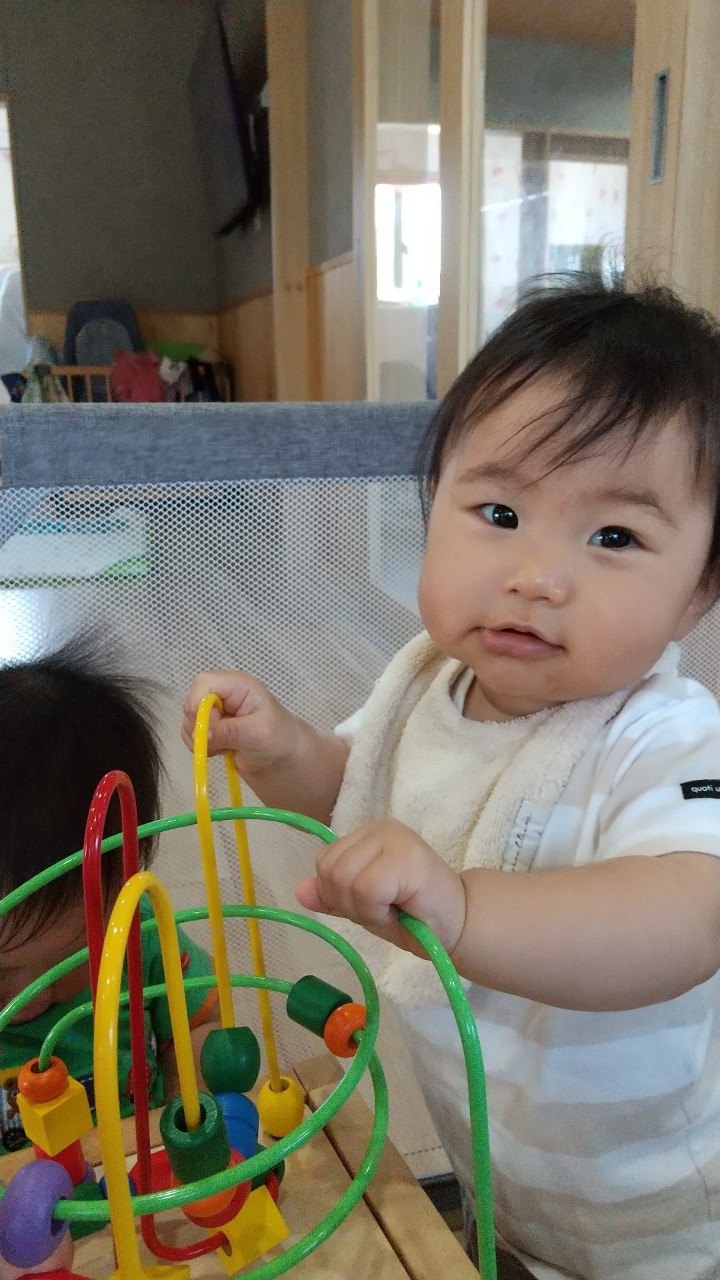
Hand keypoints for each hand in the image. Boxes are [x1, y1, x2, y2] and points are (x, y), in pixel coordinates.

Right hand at [182, 670, 296, 776]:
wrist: (283, 758)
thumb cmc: (279, 739)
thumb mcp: (259, 733)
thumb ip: (230, 731)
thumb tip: (202, 733)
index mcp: (236, 685)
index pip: (203, 683)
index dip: (198, 704)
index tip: (208, 728)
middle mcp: (222, 694)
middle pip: (192, 702)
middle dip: (199, 726)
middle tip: (219, 742)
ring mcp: (215, 712)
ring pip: (189, 721)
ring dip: (199, 739)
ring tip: (224, 747)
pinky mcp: (211, 728)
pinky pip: (191, 735)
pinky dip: (200, 747)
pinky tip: (220, 751)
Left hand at [295, 819, 466, 954]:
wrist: (458, 926)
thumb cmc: (414, 916)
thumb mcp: (363, 907)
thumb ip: (333, 896)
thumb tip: (299, 890)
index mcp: (365, 836)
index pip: (324, 864)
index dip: (339, 895)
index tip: (372, 905)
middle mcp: (378, 828)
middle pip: (330, 871)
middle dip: (350, 904)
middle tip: (384, 908)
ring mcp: (394, 838)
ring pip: (345, 880)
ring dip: (365, 909)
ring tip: (393, 907)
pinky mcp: (407, 855)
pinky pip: (367, 889)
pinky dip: (378, 911)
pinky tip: (402, 908)